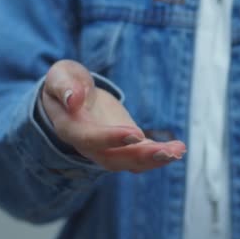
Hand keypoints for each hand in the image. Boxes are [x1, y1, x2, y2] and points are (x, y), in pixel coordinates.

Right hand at [42, 60, 185, 172]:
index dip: (112, 138)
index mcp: (71, 128)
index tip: (136, 133)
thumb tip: (73, 99)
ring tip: (178, 151)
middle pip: (114, 158)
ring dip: (155, 159)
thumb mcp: (61, 76)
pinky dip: (160, 154)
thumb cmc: (67, 83)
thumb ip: (64, 85)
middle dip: (142, 156)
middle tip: (167, 151)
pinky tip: (178, 149)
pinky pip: (142, 156)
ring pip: (131, 162)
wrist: (73, 98)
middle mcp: (90, 146)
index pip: (90, 138)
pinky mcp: (125, 146)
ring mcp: (108, 150)